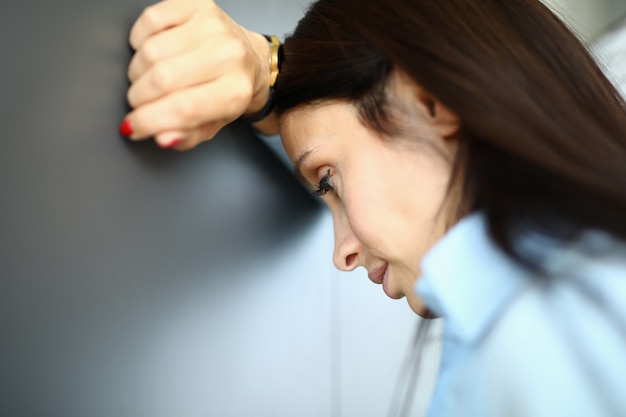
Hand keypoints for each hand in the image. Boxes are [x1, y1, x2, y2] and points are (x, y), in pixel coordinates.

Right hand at [120, 0, 270, 149]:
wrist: (251, 61)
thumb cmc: (229, 93)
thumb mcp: (212, 124)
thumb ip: (187, 136)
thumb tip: (162, 137)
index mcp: (235, 92)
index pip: (182, 109)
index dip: (148, 121)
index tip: (131, 127)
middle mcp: (228, 55)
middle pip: (162, 79)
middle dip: (139, 97)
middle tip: (140, 102)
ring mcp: (213, 27)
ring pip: (151, 51)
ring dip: (138, 71)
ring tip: (148, 79)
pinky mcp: (197, 5)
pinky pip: (150, 20)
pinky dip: (141, 40)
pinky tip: (152, 52)